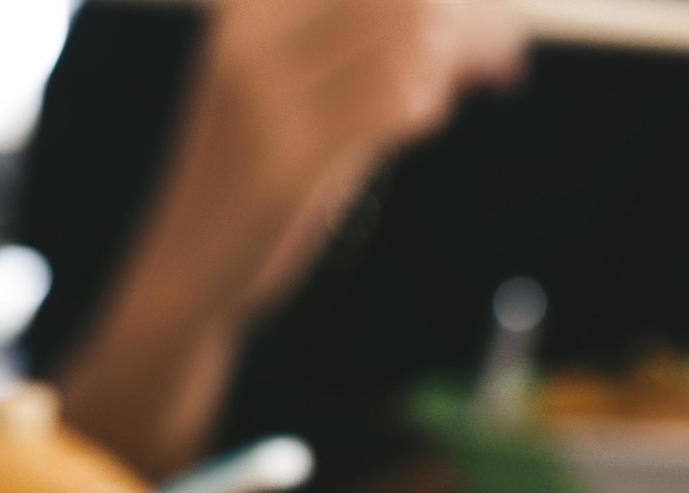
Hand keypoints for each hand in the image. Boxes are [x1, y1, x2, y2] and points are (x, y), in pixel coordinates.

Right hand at [162, 0, 524, 323]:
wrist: (186, 269)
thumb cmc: (259, 180)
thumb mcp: (308, 97)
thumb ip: (379, 56)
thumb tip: (491, 28)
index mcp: (251, 11)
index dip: (452, 3)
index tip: (493, 28)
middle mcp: (250, 40)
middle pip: (398, 0)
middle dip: (467, 22)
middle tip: (501, 59)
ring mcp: (264, 99)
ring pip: (403, 41)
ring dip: (451, 66)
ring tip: (454, 93)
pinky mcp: (285, 160)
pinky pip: (388, 105)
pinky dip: (427, 106)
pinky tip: (424, 119)